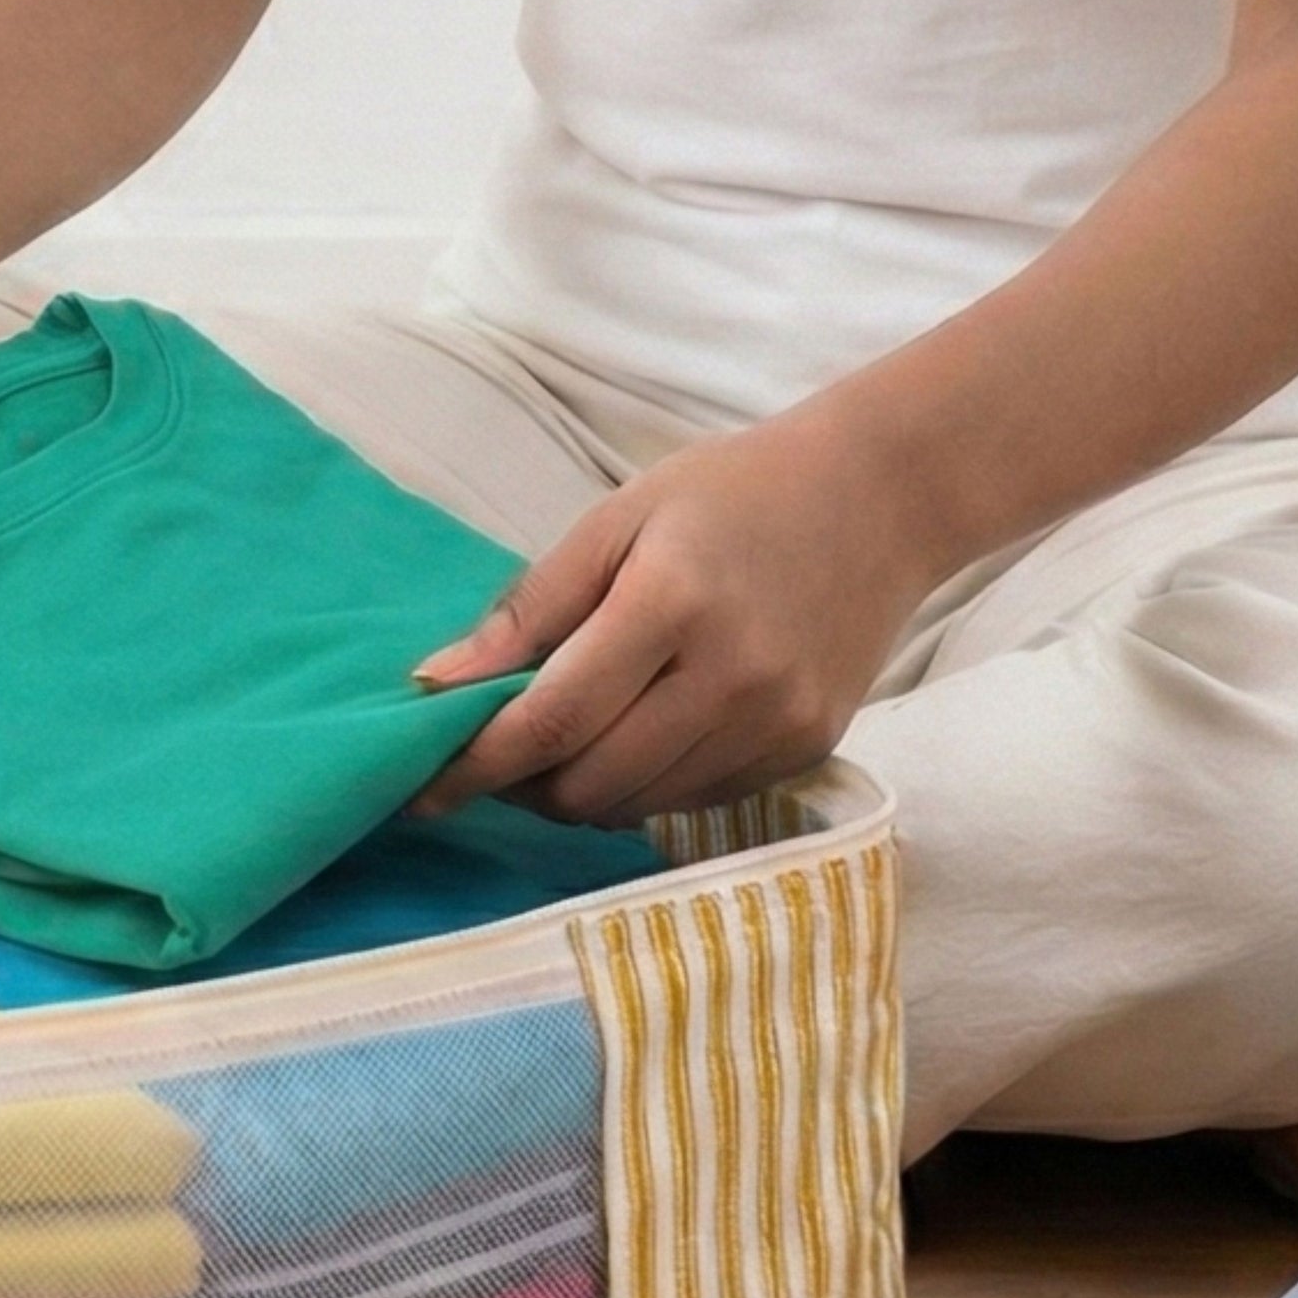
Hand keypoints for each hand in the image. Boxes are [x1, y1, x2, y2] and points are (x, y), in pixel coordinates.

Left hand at [404, 404, 953, 825]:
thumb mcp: (617, 519)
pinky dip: (645, 784)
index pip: (553, 717)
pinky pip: (696, 800)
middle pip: (592, 780)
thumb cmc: (730, 493)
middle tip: (490, 753)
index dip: (477, 763)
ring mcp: (777, 723)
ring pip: (640, 804)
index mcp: (671, 602)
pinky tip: (634, 734)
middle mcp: (731, 677)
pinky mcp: (807, 750)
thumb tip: (438, 685)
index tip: (421, 787)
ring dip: (580, 789)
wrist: (876, 499)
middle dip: (522, 784)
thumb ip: (530, 608)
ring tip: (559, 740)